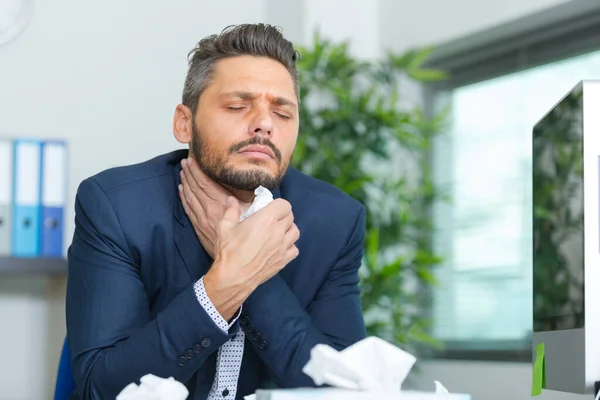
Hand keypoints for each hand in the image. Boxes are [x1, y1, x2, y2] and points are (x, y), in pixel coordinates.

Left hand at [178, 157, 247, 257]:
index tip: (194, 159)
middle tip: (186, 161)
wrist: (236, 261)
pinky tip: (181, 190)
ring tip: (182, 171)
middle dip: (190, 173)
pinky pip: (188, 210)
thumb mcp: (253, 214)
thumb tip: (244, 186)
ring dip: (186, 183)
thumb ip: (247, 199)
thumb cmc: (247, 237)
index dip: (198, 170)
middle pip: (196, 187)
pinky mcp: (199, 228)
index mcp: (222, 204)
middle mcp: (209, 210)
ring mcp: (202, 220)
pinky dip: (184, 198)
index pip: (206, 182)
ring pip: (190, 197)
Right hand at [204, 197, 299, 319]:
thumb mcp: (225, 227)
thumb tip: (231, 199)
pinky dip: (289, 246)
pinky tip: (279, 247)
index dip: (278, 205)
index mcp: (266, 219)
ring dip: (288, 229)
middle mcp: (278, 232)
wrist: (233, 278)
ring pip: (295, 232)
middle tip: (271, 219)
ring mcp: (283, 247)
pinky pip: (294, 249)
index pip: (284, 205)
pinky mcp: (283, 260)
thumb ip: (230, 210)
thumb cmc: (228, 251)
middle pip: (290, 217)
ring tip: (277, 232)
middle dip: (282, 215)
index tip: (269, 208)